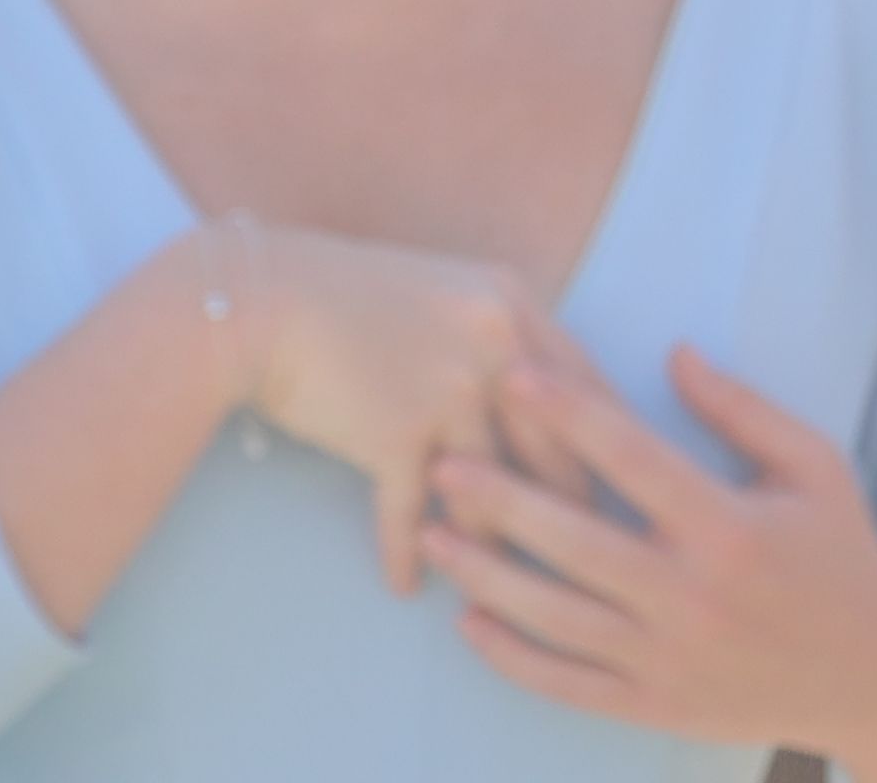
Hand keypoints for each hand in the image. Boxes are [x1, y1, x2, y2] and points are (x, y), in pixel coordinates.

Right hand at [229, 224, 579, 594]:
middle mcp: (495, 342)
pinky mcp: (398, 431)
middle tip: (576, 561)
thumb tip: (545, 405)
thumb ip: (497, 336)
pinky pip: (414, 514)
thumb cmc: (346, 295)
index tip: (617, 496)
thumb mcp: (442, 292)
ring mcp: (449, 387)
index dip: (605, 450)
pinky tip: (406, 584)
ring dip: (492, 548)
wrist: (259, 299)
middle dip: (568, 515)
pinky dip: (408, 555)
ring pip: (498, 495)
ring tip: (493, 584)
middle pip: (558, 452)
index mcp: (512, 303)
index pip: (588, 390)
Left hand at [423, 348, 876, 782]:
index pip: (633, 459)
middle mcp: (693, 596)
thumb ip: (741, 409)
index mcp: (731, 527)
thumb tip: (672, 352)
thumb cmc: (842, 557)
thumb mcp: (815, 467)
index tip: (512, 375)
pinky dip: (513, 659)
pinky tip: (468, 625)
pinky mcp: (656, 706)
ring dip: (486, 576)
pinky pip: (569, 685)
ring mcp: (670, 659)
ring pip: (557, 618)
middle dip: (501, 500)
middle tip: (441, 461)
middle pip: (576, 542)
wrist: (874, 678)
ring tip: (431, 533)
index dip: (568, 412)